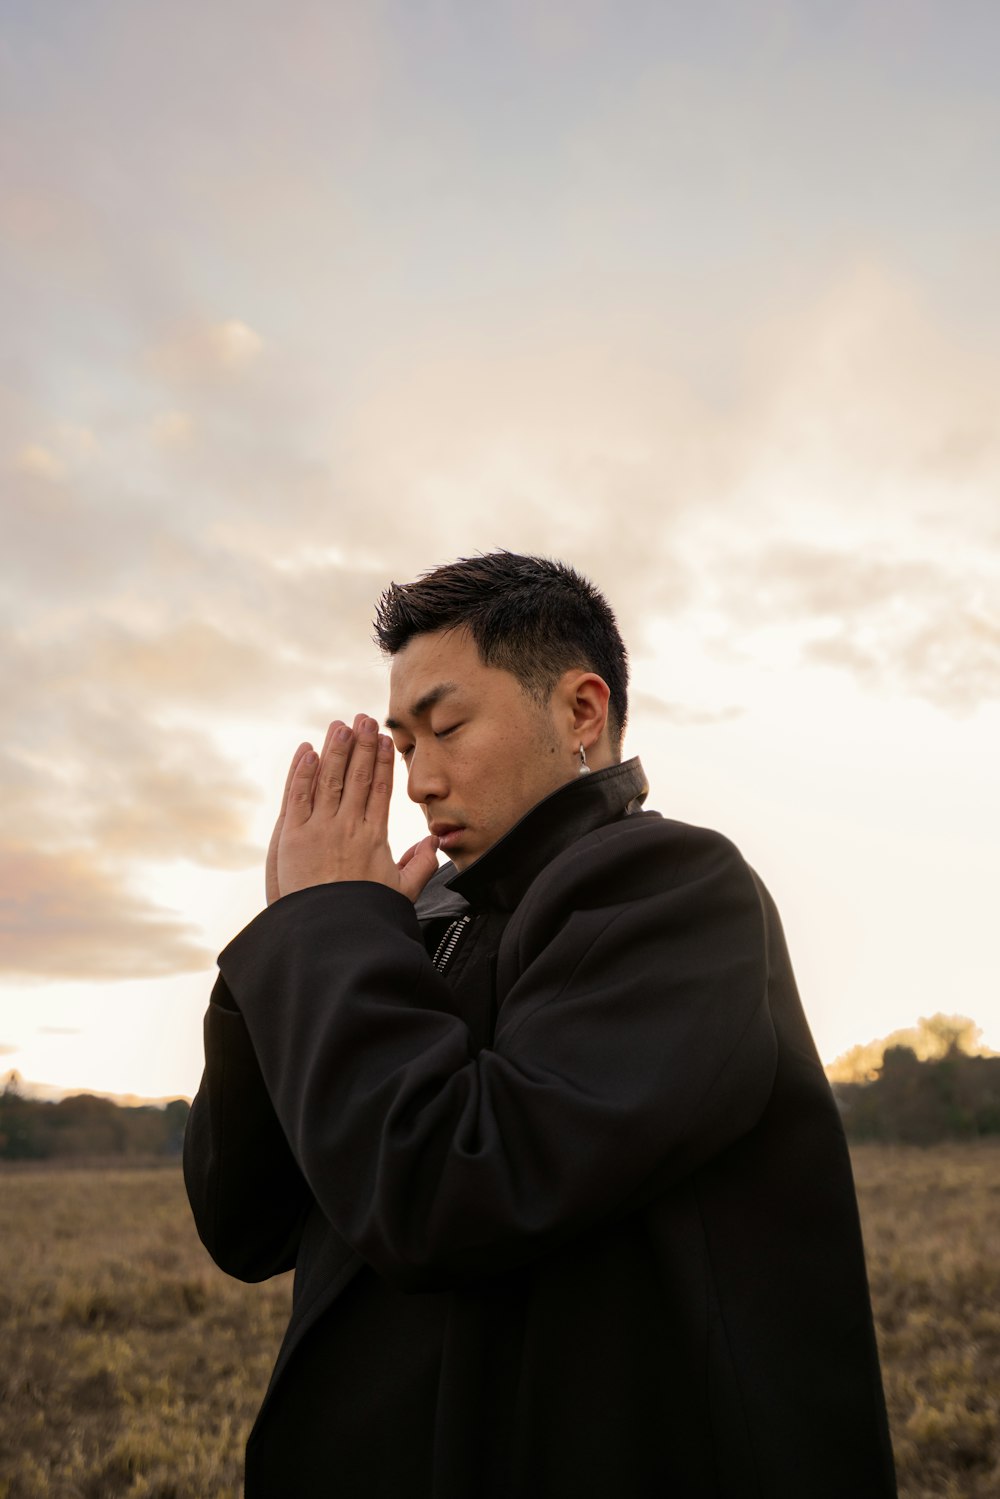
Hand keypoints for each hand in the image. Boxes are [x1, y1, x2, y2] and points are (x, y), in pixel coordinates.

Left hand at [271, 715, 438, 903]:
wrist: (330, 934)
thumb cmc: (365, 917)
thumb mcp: (400, 894)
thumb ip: (420, 867)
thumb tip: (434, 842)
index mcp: (374, 837)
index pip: (379, 790)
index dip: (382, 762)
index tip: (384, 740)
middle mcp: (348, 827)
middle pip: (356, 776)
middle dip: (361, 745)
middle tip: (364, 719)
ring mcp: (320, 829)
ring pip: (328, 779)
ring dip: (334, 749)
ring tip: (340, 725)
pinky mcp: (293, 836)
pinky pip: (298, 796)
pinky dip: (302, 772)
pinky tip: (308, 752)